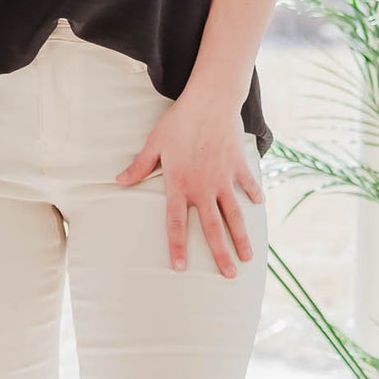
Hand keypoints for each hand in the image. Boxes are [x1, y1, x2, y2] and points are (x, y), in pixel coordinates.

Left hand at [116, 91, 262, 277]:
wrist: (210, 102)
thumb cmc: (178, 121)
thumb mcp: (154, 144)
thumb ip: (139, 167)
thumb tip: (119, 181)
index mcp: (180, 185)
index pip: (177, 224)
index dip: (177, 247)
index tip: (180, 268)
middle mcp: (204, 188)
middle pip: (213, 229)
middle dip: (221, 255)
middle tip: (229, 276)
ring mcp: (224, 179)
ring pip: (235, 215)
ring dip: (242, 238)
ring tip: (248, 258)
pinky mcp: (238, 166)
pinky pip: (248, 185)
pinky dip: (253, 194)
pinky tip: (258, 206)